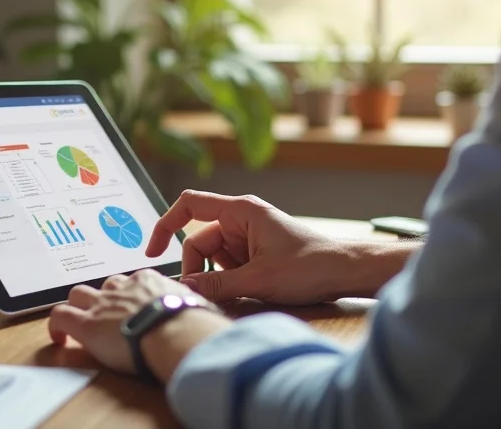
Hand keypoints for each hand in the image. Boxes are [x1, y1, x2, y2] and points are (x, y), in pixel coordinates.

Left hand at [47, 269, 229, 379]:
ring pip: (79, 294)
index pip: (134, 282)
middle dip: (105, 297)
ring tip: (83, 324)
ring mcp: (103, 304)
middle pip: (106, 284)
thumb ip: (193, 306)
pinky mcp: (86, 324)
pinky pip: (60, 316)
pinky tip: (59, 337)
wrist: (176, 332)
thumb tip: (207, 315)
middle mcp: (123, 288)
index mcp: (149, 281)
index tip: (135, 308)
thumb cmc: (193, 324)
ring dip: (80, 308)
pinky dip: (57, 325)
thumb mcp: (197, 307)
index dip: (131, 296)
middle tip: (108, 315)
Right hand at [145, 190, 397, 304]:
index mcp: (240, 211)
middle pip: (199, 241)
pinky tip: (248, 294)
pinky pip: (229, 267)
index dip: (165, 225)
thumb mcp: (259, 280)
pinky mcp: (257, 254)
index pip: (189, 206)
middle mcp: (242, 220)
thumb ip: (217, 284)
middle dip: (198, 269)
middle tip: (204, 294)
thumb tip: (184, 288)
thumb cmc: (311, 265)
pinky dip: (230, 282)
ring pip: (213, 258)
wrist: (347, 272)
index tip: (152, 252)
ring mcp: (249, 237)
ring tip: (241, 293)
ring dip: (218, 278)